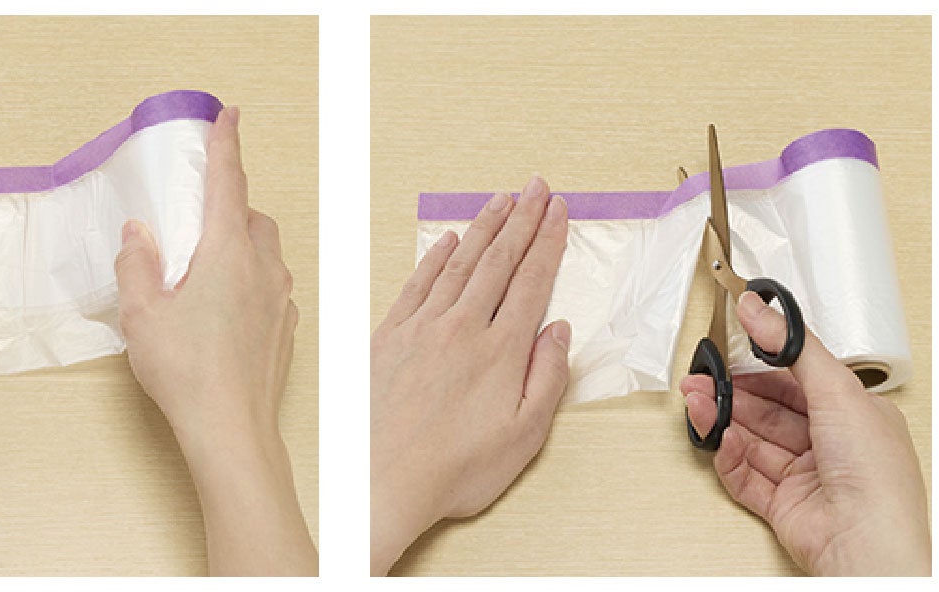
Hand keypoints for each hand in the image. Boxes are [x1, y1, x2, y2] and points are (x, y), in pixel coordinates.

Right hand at [114, 107, 315, 574]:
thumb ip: (138, 264)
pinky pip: (270, 286)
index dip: (227, 145)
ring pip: (265, 252)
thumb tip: (140, 233)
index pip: (229, 182)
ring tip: (202, 264)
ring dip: (239, 244)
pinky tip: (221, 305)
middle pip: (251, 217)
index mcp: (228, 251)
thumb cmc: (186, 370)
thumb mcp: (142, 312)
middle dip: (228, 206)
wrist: (231, 427)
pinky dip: (248, 279)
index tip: (229, 115)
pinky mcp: (286, 327)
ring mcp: (281, 298)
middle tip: (194, 216)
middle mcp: (264, 267)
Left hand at [370, 177, 570, 575]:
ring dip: (484, 227)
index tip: (559, 211)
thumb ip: (547, 377)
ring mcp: (421, 328)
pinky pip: (418, 284)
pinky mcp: (388, 338)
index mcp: (500, 350)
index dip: (548, 241)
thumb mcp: (524, 436)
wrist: (379, 483)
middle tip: (537, 187)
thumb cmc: (454, 470)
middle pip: (499, 260)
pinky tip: (448, 239)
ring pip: (459, 263)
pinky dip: (435, 256)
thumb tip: (559, 331)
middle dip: (522, 219)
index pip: (532, 280)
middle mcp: (462, 328)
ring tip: (502, 200)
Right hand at [681, 292, 930, 575]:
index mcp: (856, 415)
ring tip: (698, 401)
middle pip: (772, 411)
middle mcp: (833, 446)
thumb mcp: (836, 388)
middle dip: (735, 392)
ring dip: (724, 420)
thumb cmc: (876, 474)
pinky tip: (719, 437)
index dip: (764, 363)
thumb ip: (793, 347)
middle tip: (702, 377)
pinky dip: (729, 456)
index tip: (733, 345)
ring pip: (755, 441)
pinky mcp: (785, 507)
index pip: (801, 380)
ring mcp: (808, 478)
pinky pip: (747, 477)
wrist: (867, 542)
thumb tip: (759, 309)